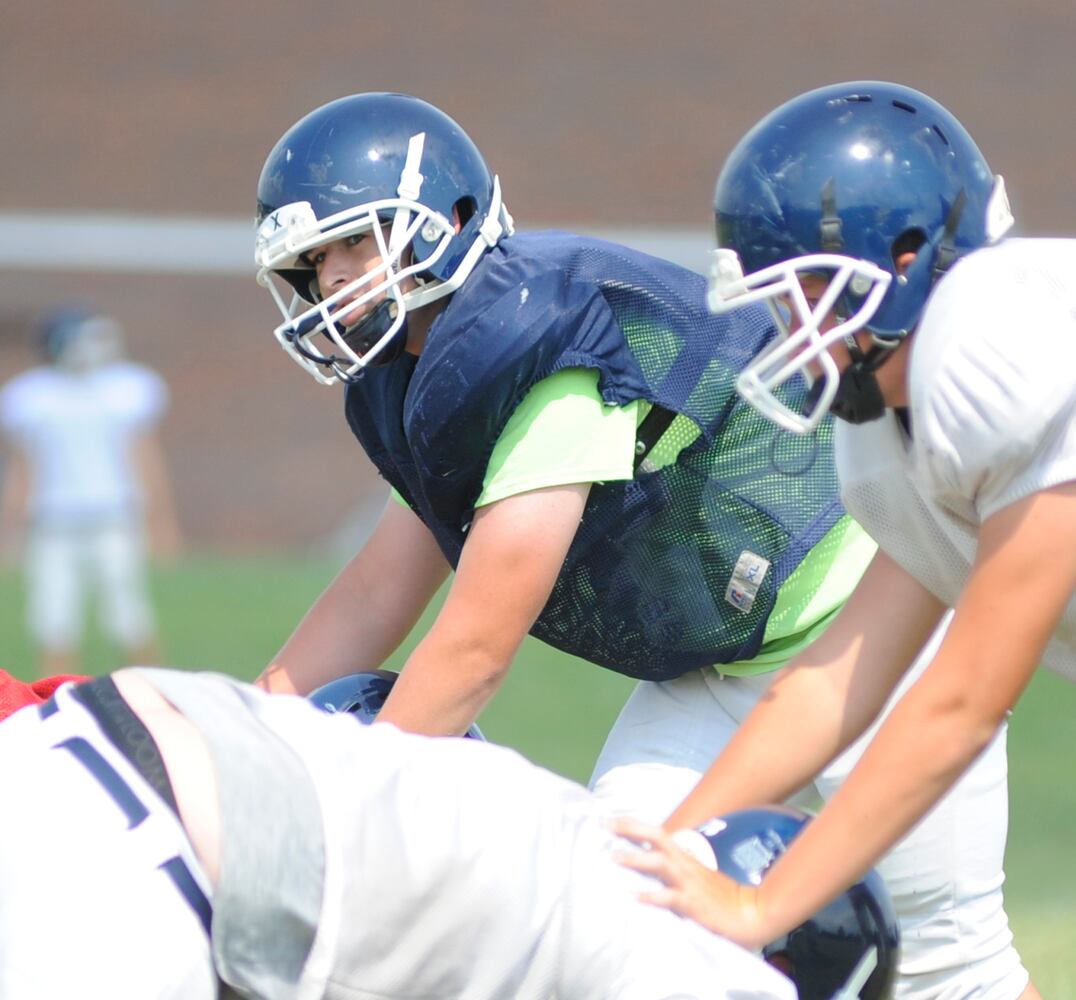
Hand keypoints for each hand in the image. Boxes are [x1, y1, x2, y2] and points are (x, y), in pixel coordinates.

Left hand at [611, 816, 770, 950]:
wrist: (751, 913)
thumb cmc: (720, 897)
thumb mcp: (694, 877)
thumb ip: (672, 870)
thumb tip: (646, 866)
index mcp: (684, 857)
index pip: (656, 833)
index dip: (633, 824)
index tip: (608, 819)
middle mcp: (684, 864)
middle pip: (656, 837)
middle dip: (630, 829)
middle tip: (604, 825)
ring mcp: (689, 883)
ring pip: (661, 863)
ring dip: (636, 858)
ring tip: (613, 857)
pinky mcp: (694, 904)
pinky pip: (671, 898)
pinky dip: (652, 896)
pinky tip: (636, 897)